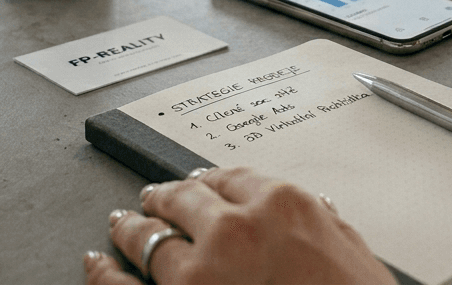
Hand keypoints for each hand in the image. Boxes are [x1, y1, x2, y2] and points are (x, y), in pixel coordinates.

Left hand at [84, 167, 394, 284]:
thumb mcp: (354, 257)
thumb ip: (328, 228)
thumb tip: (318, 213)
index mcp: (282, 207)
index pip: (231, 178)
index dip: (209, 181)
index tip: (198, 183)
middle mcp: (234, 231)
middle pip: (183, 200)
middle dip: (163, 198)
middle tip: (151, 198)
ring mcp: (197, 274)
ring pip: (148, 237)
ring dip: (130, 229)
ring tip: (121, 226)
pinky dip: (102, 273)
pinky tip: (96, 264)